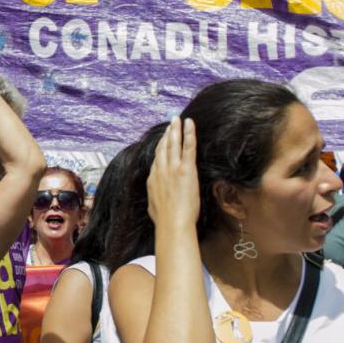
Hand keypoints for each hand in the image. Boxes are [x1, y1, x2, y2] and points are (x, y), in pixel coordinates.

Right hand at [146, 116, 199, 230]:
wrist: (172, 223)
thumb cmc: (164, 220)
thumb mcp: (154, 207)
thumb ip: (155, 197)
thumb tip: (156, 199)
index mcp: (153, 179)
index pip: (157, 159)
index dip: (160, 147)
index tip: (163, 139)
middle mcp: (161, 170)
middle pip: (163, 147)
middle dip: (167, 133)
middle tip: (170, 122)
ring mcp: (173, 168)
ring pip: (173, 143)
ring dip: (175, 129)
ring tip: (177, 119)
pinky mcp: (186, 169)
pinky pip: (188, 147)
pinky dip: (189, 133)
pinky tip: (190, 123)